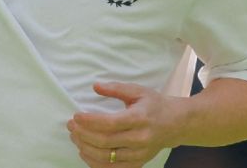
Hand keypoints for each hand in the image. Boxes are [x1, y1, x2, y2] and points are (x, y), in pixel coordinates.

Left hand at [67, 82, 182, 167]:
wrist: (175, 124)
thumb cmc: (154, 105)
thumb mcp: (137, 91)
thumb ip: (116, 88)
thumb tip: (95, 86)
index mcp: (140, 119)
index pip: (110, 123)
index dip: (90, 121)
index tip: (75, 116)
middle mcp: (140, 139)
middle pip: (105, 142)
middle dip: (83, 134)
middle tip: (71, 126)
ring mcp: (139, 154)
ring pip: (107, 158)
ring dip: (86, 149)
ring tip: (75, 137)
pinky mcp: (138, 164)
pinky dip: (95, 163)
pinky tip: (85, 152)